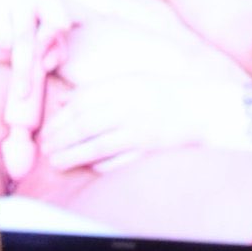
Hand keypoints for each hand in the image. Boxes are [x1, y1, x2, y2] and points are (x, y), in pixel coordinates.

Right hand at [0, 0, 71, 101]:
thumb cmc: (20, 12)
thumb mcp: (40, 20)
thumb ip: (53, 44)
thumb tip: (49, 64)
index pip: (54, 11)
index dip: (55, 23)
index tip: (61, 28)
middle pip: (24, 38)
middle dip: (24, 70)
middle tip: (23, 94)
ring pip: (4, 42)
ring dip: (5, 51)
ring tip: (6, 38)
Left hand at [42, 73, 239, 171]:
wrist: (207, 108)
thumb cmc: (166, 96)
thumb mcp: (133, 82)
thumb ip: (99, 90)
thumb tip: (64, 100)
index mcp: (126, 84)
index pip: (83, 100)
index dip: (61, 117)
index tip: (46, 129)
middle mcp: (131, 104)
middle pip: (85, 122)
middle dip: (61, 137)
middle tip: (44, 148)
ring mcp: (140, 128)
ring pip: (96, 143)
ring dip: (72, 154)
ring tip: (55, 161)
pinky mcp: (148, 148)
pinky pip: (116, 159)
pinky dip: (98, 164)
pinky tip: (85, 167)